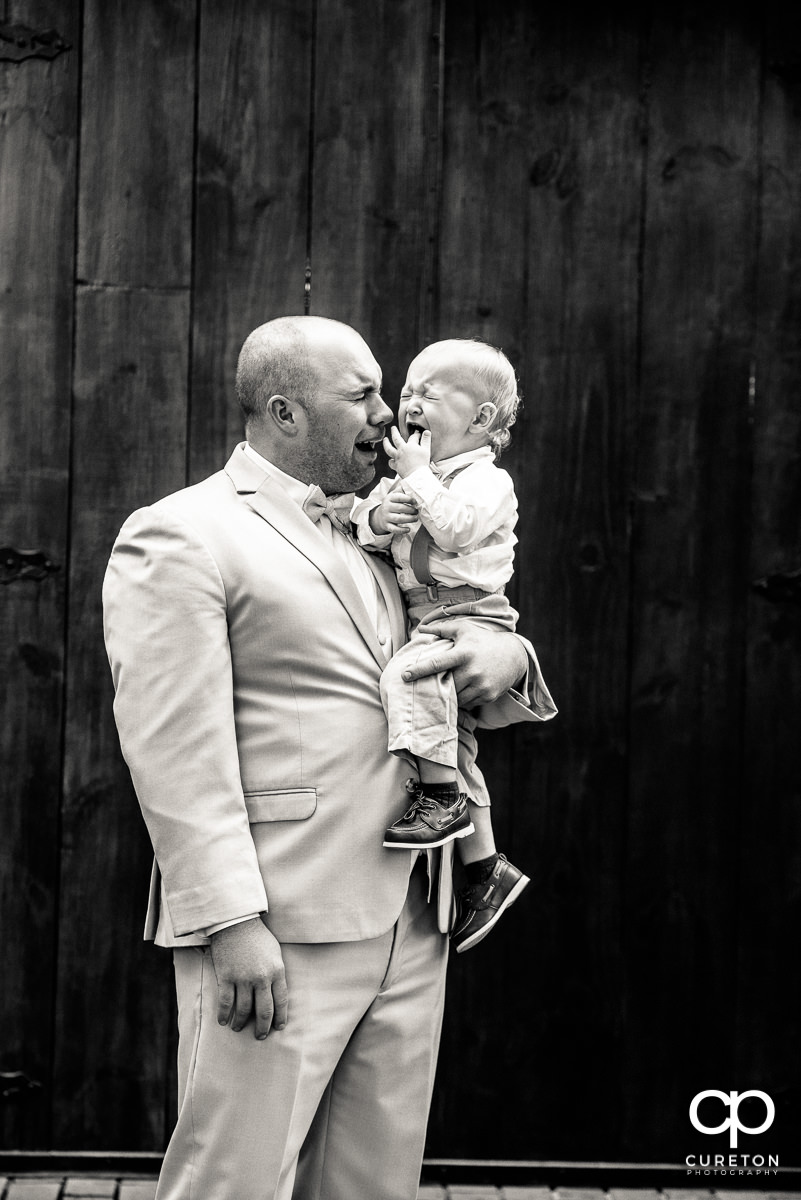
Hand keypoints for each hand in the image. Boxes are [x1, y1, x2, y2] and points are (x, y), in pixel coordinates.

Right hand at [209, 916, 287, 1038]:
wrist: (236, 922)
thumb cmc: (257, 936)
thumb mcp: (275, 953)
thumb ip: (276, 973)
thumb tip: (276, 993)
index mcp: (277, 971)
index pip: (281, 1001)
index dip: (280, 1017)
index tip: (278, 1027)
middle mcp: (261, 978)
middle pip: (264, 1011)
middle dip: (262, 1027)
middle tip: (260, 1036)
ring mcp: (243, 978)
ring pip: (244, 1010)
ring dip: (241, 1022)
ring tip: (238, 1027)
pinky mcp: (226, 977)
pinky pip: (226, 1002)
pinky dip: (224, 1014)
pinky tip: (224, 1021)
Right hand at [369, 492, 419, 534]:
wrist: (380, 515)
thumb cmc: (392, 504)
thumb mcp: (394, 495)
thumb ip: (402, 490)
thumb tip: (413, 485)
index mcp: (389, 498)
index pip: (399, 497)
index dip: (408, 499)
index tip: (415, 502)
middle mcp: (387, 507)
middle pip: (400, 508)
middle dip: (411, 510)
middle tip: (417, 511)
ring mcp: (386, 517)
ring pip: (398, 519)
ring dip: (409, 519)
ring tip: (415, 518)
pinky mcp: (387, 526)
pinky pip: (394, 529)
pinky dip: (402, 530)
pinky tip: (408, 529)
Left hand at [383, 426, 431, 477]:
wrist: (417, 476)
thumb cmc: (423, 463)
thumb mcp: (426, 450)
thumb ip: (426, 440)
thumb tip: (426, 431)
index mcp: (410, 445)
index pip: (413, 437)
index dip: (416, 434)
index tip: (418, 434)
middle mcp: (402, 450)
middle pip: (396, 438)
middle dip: (394, 432)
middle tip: (393, 428)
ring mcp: (397, 458)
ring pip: (389, 449)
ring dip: (386, 443)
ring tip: (385, 439)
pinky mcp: (396, 466)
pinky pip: (391, 462)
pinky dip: (391, 460)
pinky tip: (391, 459)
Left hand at [402, 622, 527, 709]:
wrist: (514, 655)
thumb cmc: (483, 640)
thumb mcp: (464, 629)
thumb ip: (441, 629)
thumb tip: (420, 629)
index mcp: (463, 653)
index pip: (436, 663)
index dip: (419, 670)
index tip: (404, 676)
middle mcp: (472, 670)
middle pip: (445, 684)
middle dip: (437, 685)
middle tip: (431, 683)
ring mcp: (481, 685)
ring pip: (455, 697)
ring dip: (449, 694)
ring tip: (449, 686)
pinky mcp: (488, 696)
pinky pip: (467, 703)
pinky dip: (462, 699)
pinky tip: (462, 690)